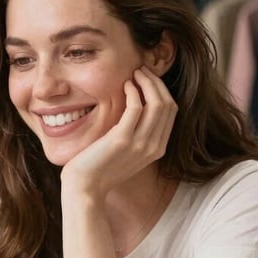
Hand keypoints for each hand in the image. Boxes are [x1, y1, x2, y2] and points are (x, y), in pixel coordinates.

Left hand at [61, 66, 176, 197]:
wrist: (86, 187)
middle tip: (142, 70)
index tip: (148, 79)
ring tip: (135, 73)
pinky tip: (124, 85)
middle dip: (157, 82)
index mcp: (158, 149)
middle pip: (168, 105)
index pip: (171, 112)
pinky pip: (136, 107)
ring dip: (147, 83)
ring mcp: (140, 144)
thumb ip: (137, 134)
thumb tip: (137, 107)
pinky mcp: (122, 140)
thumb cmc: (101, 168)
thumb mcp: (126, 152)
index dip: (162, 90)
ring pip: (157, 103)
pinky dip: (133, 92)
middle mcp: (154, 147)